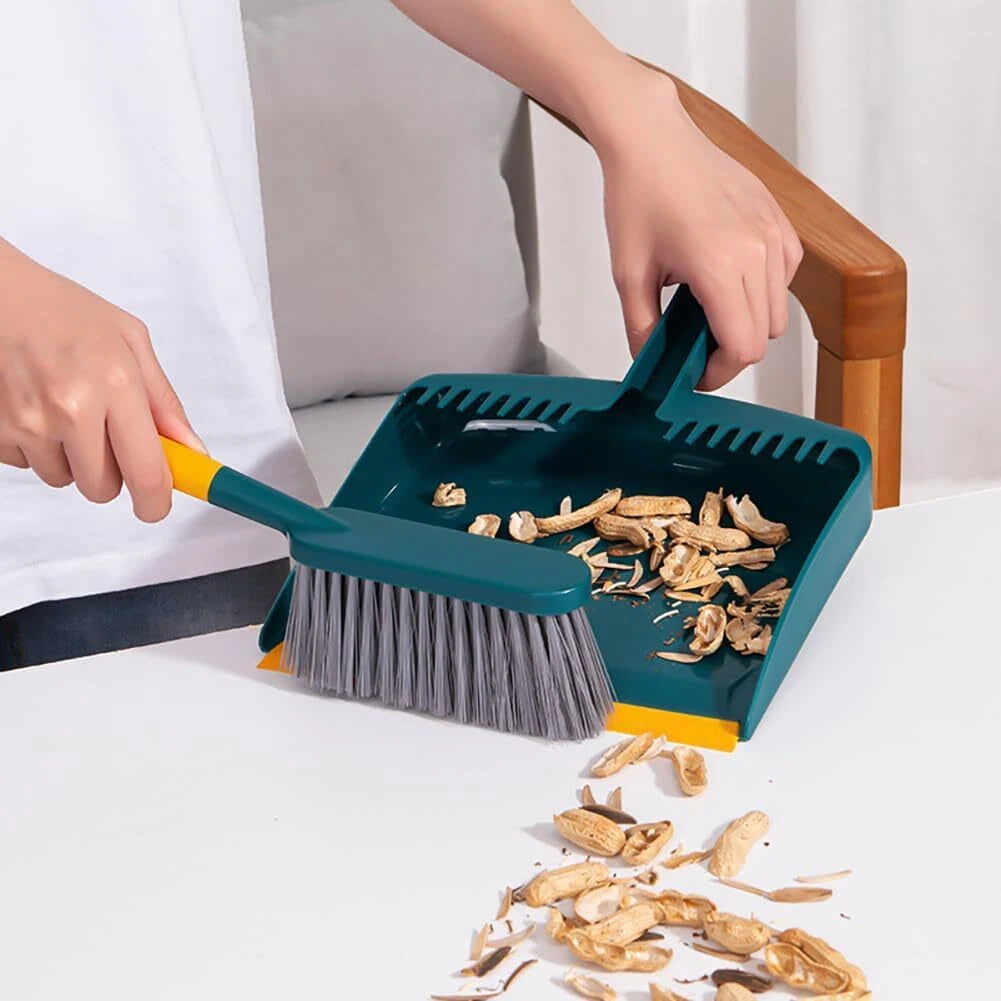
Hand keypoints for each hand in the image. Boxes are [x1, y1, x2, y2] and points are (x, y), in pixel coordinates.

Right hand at [0, 239, 202, 520]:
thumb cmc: (63, 311)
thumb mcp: (129, 341)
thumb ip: (163, 402)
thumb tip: (192, 452)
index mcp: (116, 384)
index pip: (146, 474)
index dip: (155, 503)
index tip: (156, 506)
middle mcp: (71, 408)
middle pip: (102, 488)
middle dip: (109, 472)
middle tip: (102, 432)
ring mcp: (27, 422)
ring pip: (62, 478)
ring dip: (69, 456)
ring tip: (60, 406)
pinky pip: (26, 464)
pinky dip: (33, 445)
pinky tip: (31, 404)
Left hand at [596, 70, 803, 388]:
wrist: (653, 138)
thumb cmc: (637, 196)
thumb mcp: (628, 274)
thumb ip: (642, 328)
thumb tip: (651, 364)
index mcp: (719, 266)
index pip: (742, 347)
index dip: (718, 373)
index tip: (695, 374)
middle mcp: (757, 250)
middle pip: (762, 336)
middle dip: (728, 351)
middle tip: (692, 346)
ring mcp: (774, 233)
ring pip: (777, 310)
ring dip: (745, 321)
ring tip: (704, 307)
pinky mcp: (780, 221)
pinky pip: (784, 279)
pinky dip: (761, 292)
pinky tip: (725, 278)